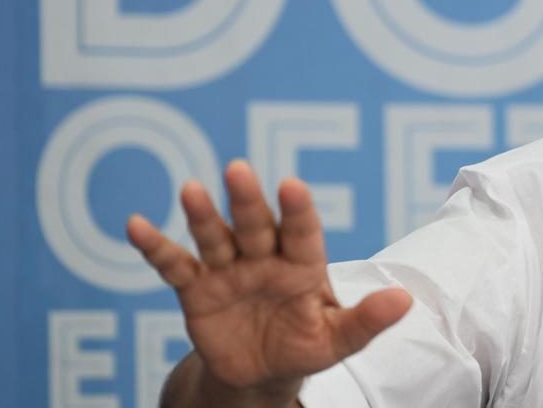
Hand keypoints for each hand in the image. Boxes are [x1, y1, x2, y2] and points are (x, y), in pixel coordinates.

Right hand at [127, 161, 411, 399]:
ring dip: (203, 215)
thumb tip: (406, 301)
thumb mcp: (337, 340)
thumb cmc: (306, 346)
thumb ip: (366, 321)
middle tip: (239, 169)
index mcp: (303, 265)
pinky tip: (136, 224)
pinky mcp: (196, 289)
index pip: (302, 231)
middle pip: (256, 225)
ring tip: (191, 189)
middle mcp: (265, 257)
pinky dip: (156, 247)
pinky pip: (175, 265)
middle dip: (247, 200)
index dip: (297, 210)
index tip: (292, 185)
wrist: (261, 373)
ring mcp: (229, 270)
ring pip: (215, 237)